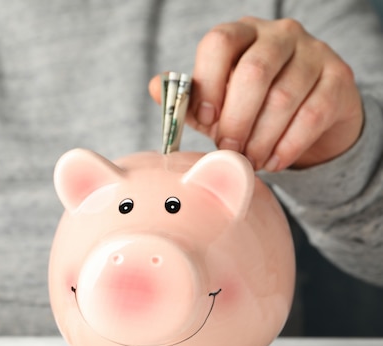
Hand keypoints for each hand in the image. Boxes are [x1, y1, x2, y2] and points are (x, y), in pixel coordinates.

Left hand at [149, 16, 363, 170]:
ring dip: (260, 138)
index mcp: (242, 34)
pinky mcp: (339, 78)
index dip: (208, 83)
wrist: (310, 117)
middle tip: (227, 149)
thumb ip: (188, 98)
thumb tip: (156, 87)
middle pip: (254, 72)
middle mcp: (279, 35)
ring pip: (283, 97)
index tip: (204, 120)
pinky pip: (311, 115)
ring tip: (248, 162)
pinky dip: (287, 146)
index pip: (219, 43)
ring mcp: (313, 53)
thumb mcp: (216, 103)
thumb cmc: (252, 106)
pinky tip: (272, 163)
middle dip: (236, 119)